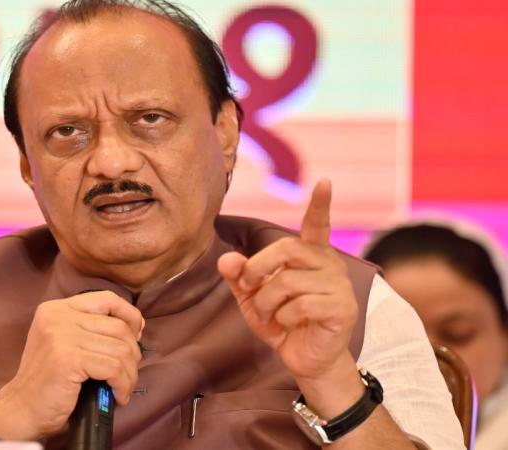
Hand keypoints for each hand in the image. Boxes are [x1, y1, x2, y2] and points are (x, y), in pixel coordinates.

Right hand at [0, 291, 143, 440]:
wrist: (22, 409)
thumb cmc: (49, 381)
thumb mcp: (66, 343)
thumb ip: (93, 329)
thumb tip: (138, 326)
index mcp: (57, 309)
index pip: (107, 299)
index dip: (129, 316)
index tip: (135, 338)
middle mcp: (58, 316)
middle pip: (118, 326)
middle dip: (132, 354)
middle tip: (128, 374)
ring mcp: (62, 336)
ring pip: (120, 349)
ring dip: (129, 374)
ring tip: (123, 388)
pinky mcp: (68, 359)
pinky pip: (113, 367)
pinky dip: (122, 384)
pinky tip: (118, 396)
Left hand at [217, 180, 362, 415]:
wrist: (305, 360)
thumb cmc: (282, 323)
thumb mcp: (253, 298)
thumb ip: (240, 276)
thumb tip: (226, 258)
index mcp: (311, 256)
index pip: (317, 225)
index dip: (320, 205)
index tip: (325, 182)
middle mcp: (329, 265)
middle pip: (286, 249)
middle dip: (258, 268)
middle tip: (249, 287)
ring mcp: (340, 286)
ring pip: (288, 281)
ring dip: (267, 302)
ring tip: (270, 315)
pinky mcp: (342, 308)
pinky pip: (300, 305)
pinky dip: (283, 318)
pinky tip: (290, 325)